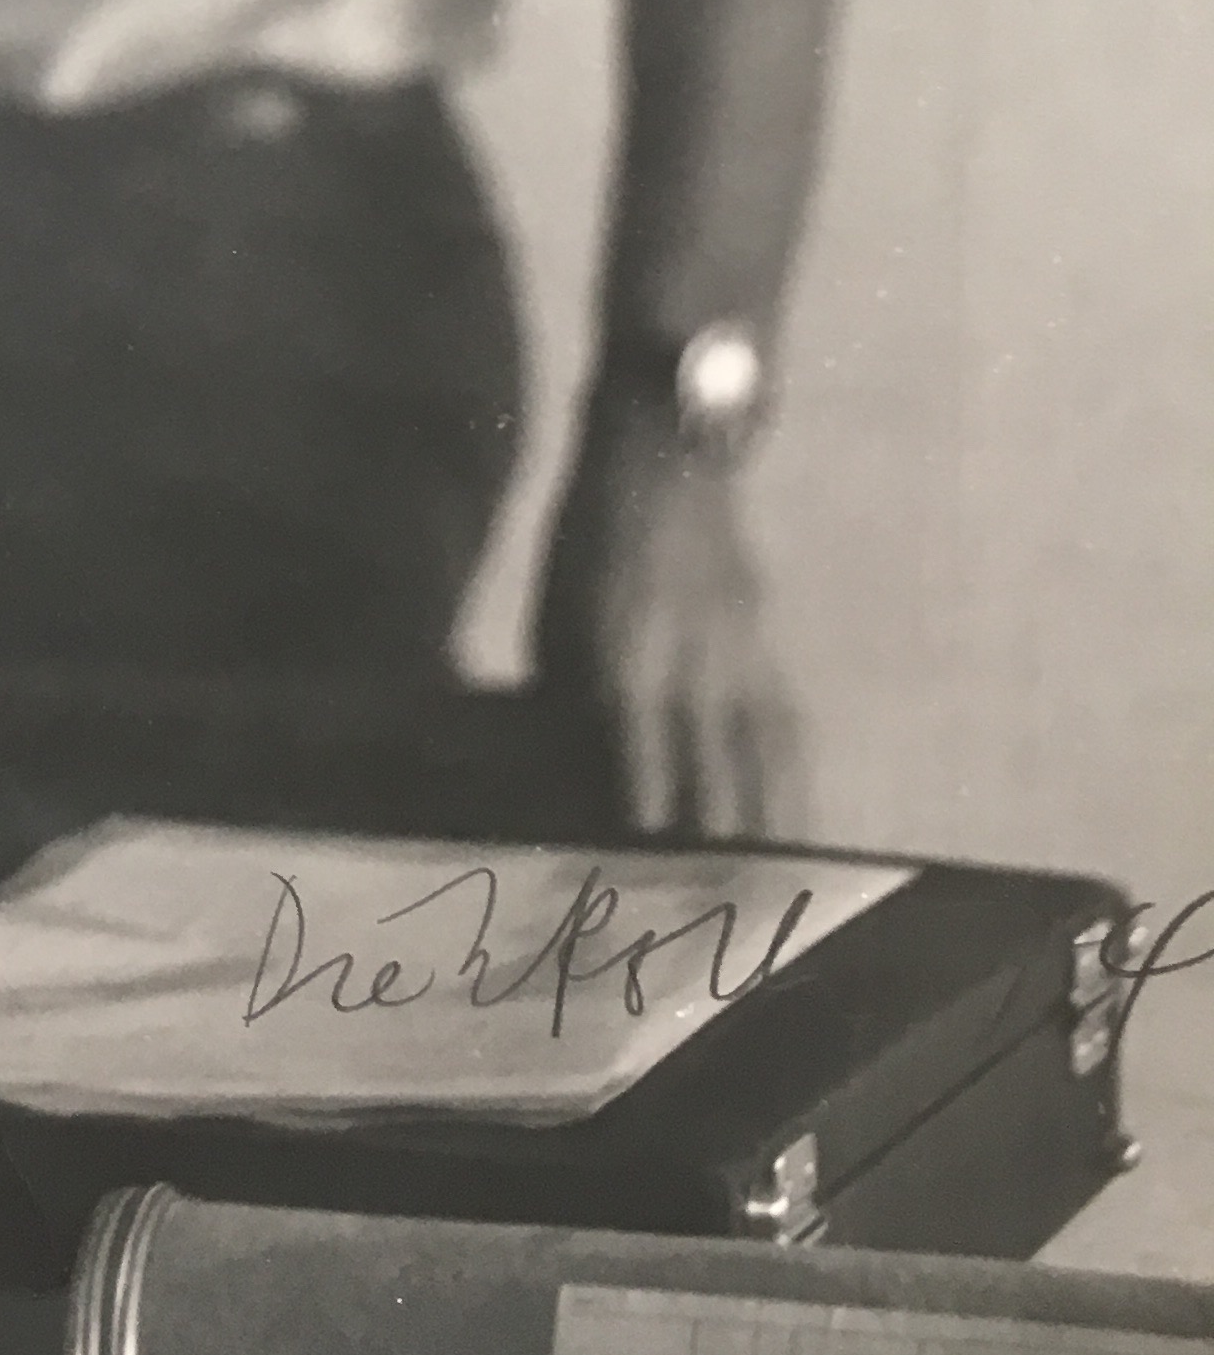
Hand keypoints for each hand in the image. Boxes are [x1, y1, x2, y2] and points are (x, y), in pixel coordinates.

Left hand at [536, 392, 803, 841]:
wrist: (663, 450)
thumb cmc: (586, 537)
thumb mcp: (556, 609)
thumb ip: (565, 687)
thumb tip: (564, 761)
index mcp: (632, 644)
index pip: (643, 743)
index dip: (648, 801)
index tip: (646, 858)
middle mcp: (694, 654)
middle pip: (712, 761)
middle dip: (713, 834)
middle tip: (710, 904)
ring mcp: (739, 647)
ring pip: (762, 751)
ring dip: (770, 820)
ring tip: (775, 883)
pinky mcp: (762, 640)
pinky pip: (784, 723)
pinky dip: (790, 776)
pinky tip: (797, 819)